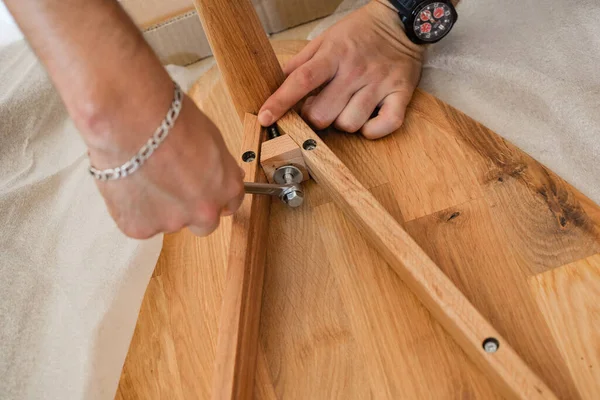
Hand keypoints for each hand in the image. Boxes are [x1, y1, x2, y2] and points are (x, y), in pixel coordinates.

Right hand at [88, 94, 243, 238]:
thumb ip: (217, 164)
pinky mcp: (141, 228)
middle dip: (190, 208)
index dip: (215, 196)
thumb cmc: (169, 118)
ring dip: (158, 207)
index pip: (230, 204)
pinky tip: (126, 183)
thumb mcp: (210, 136)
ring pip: (168, 222)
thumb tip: (217, 172)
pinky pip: (138, 223)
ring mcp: (173, 222)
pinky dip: (131, 209)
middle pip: (204, 223)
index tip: (204, 191)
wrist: (130, 120)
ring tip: (141, 175)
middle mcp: (205, 210)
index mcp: (226, 187)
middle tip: (169, 185)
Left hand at [258, 0, 424, 138]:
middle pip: (322, 113)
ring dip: (342, 123)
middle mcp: (355, 70)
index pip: (301, 80)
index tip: (265, 118)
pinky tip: (367, 121)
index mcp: (333, 55)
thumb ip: (301, 63)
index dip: (280, 101)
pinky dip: (372, 131)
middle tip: (321, 107)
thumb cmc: (359, 34)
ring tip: (346, 108)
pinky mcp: (401, 93)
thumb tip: (276, 84)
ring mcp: (379, 83)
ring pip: (349, 124)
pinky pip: (384, 125)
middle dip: (314, 118)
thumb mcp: (325, 40)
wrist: (400, 22)